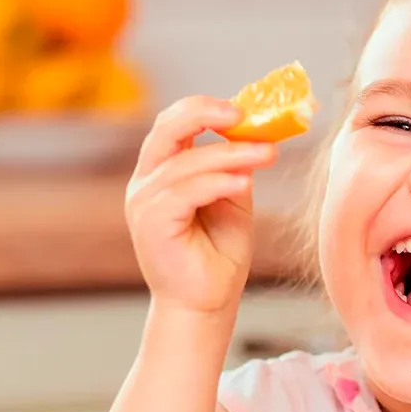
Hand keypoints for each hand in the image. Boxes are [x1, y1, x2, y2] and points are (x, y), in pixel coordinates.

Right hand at [125, 95, 278, 314]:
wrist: (206, 302)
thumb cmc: (217, 253)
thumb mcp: (232, 199)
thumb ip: (234, 167)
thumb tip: (257, 133)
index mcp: (161, 171)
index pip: (174, 123)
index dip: (205, 108)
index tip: (245, 108)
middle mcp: (146, 182)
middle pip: (166, 128)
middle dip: (205, 114)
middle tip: (244, 114)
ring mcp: (144, 202)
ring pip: (185, 162)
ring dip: (230, 154)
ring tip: (266, 154)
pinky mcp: (152, 224)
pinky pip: (185, 192)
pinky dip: (217, 182)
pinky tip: (244, 181)